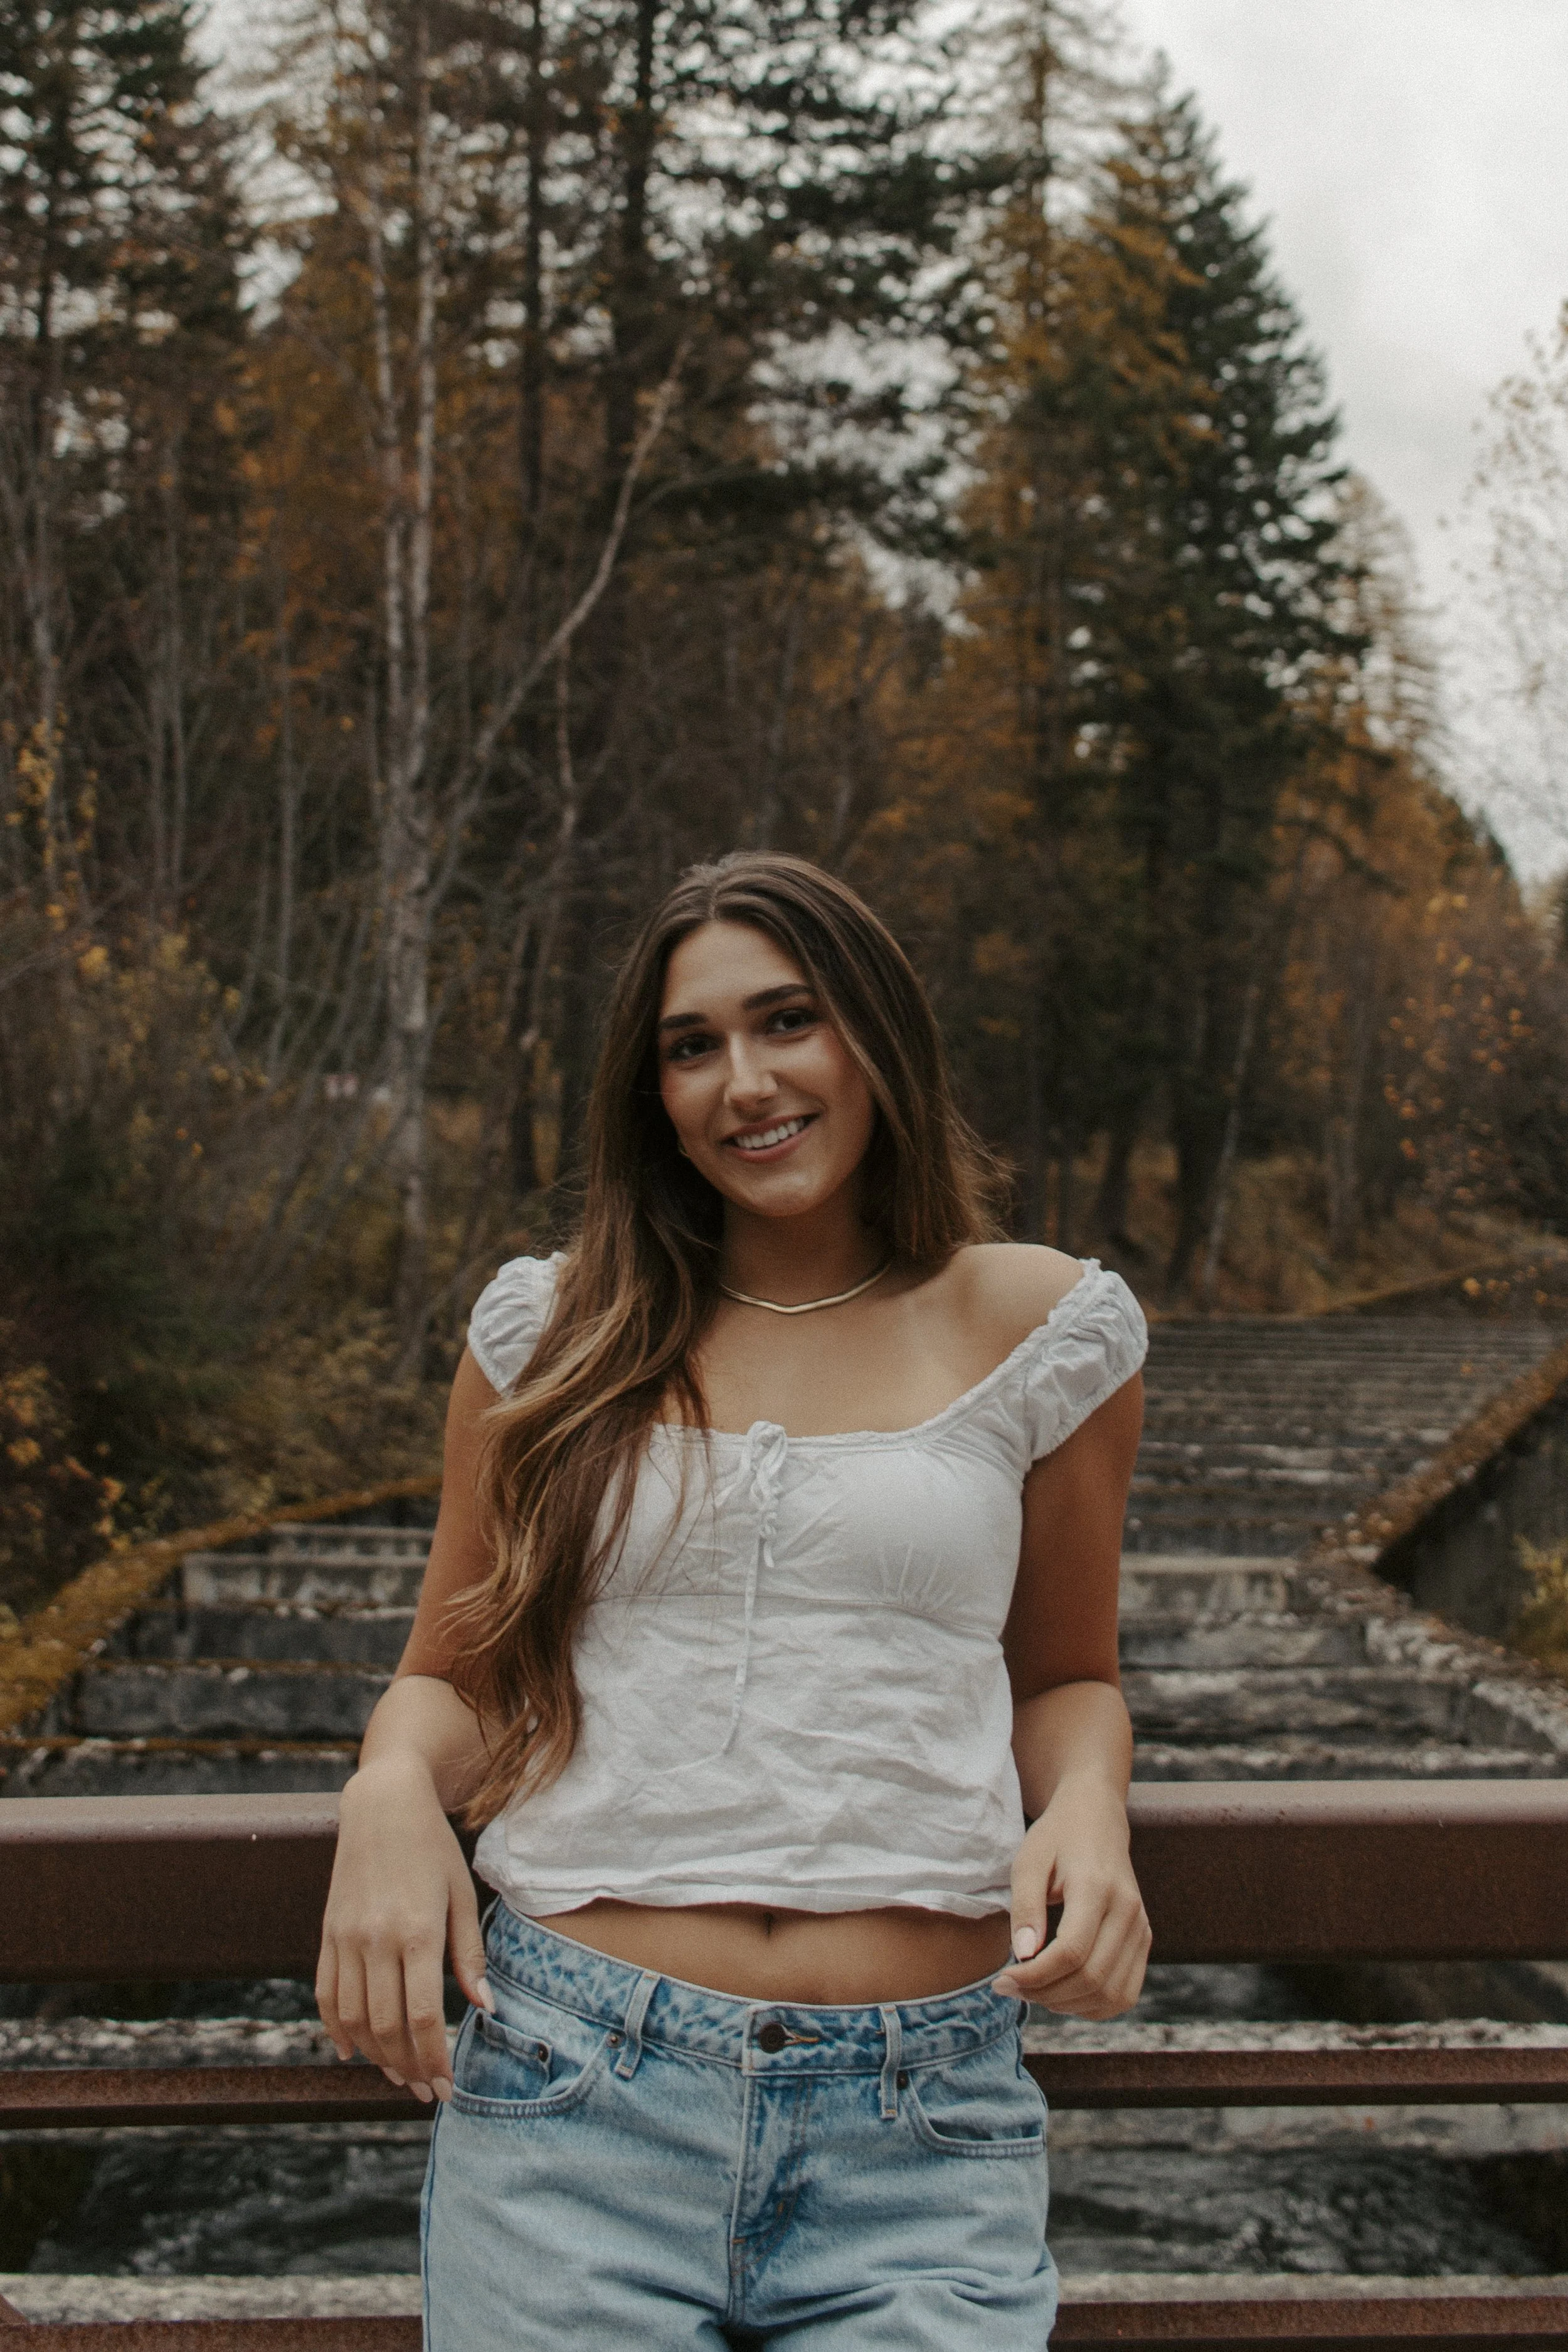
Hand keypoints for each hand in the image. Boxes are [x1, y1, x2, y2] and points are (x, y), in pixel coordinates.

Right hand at [315, 1754, 491, 2101]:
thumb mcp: (463, 1895)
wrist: (382, 1805)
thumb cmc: (432, 1848)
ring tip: (399, 2076)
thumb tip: (484, 2008)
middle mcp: (376, 1940)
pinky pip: (326, 1995)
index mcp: (417, 1931)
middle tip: (427, 2091)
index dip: (435, 2059)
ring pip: (353, 2019)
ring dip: (376, 2057)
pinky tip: (352, 2052)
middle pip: (387, 2027)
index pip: (423, 2017)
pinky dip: (336, 2030)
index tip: (447, 2087)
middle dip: (409, 2068)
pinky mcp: (327, 1934)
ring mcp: (346, 1938)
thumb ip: (469, 1955)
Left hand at [993, 1780, 1149, 2017]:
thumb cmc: (1057, 1838)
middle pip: (1091, 1978)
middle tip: (1010, 1987)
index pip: (1071, 1952)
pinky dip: (1093, 2006)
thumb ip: (1026, 1907)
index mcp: (1097, 1887)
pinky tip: (1063, 1994)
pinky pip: (1125, 1993)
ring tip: (1034, 1991)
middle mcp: (1128, 1911)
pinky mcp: (1144, 1939)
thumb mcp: (1029, 1861)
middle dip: (1045, 1993)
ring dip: (1068, 2005)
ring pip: (1111, 1993)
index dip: (1034, 1976)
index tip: (1002, 1979)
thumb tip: (1024, 1955)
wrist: (1097, 1819)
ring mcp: (1141, 1927)